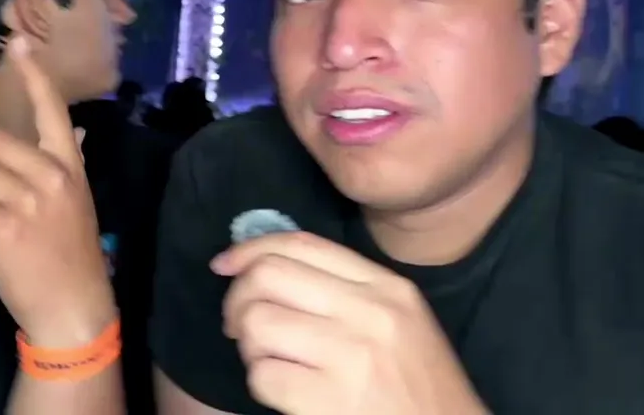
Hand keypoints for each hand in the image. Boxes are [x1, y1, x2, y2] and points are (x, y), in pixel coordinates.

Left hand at [0, 37, 114, 346]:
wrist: (73, 307)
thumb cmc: (71, 256)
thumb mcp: (77, 203)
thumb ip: (64, 165)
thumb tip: (71, 132)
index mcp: (70, 167)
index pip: (52, 110)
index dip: (32, 74)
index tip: (17, 41)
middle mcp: (51, 178)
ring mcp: (28, 203)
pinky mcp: (3, 229)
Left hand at [211, 232, 487, 414]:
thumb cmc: (418, 386)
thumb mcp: (400, 320)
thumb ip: (345, 288)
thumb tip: (263, 266)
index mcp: (388, 288)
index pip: (302, 244)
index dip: (250, 249)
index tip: (224, 264)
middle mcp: (371, 313)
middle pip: (269, 276)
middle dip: (238, 299)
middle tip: (238, 325)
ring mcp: (351, 357)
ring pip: (258, 324)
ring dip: (249, 346)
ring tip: (268, 360)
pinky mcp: (329, 400)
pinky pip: (262, 375)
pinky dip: (260, 383)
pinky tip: (283, 392)